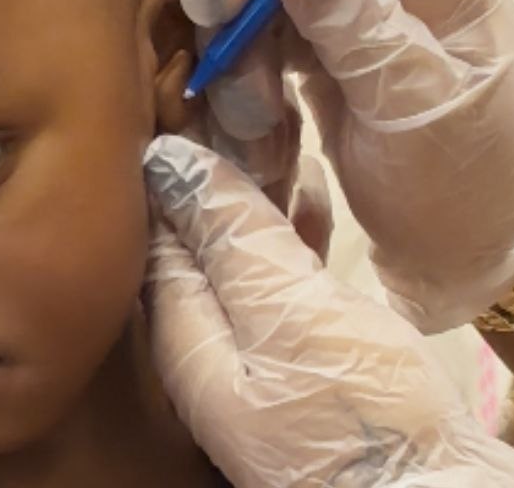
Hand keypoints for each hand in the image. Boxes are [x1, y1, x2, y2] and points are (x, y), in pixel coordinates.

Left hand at [143, 135, 513, 487]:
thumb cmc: (356, 409)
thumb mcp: (289, 309)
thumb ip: (232, 236)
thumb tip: (169, 162)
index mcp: (185, 335)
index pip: (156, 232)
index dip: (174, 167)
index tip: (195, 103)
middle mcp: (208, 352)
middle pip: (197, 248)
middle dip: (218, 180)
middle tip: (250, 112)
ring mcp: (255, 363)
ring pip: (240, 264)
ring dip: (259, 205)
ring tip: (286, 143)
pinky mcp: (305, 369)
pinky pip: (280, 291)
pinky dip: (292, 244)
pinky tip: (315, 206)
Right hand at [182, 0, 513, 331]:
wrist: (489, 255)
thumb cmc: (477, 182)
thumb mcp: (417, 102)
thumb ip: (353, 16)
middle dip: (235, 2)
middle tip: (221, 75)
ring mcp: (346, 8)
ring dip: (235, 62)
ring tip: (262, 130)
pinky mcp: (318, 54)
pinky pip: (253, 44)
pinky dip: (242, 88)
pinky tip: (265, 137)